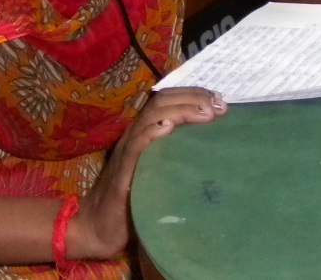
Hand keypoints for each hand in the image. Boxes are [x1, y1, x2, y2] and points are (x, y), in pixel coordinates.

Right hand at [67, 87, 227, 260]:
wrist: (100, 226)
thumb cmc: (134, 200)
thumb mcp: (160, 170)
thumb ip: (177, 154)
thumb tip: (212, 145)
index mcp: (145, 132)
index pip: (168, 100)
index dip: (194, 94)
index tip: (220, 100)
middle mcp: (136, 134)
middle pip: (163, 101)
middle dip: (194, 98)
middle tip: (220, 105)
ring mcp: (128, 150)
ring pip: (151, 117)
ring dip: (181, 110)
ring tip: (205, 113)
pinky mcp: (122, 171)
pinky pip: (136, 145)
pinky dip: (152, 132)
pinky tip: (169, 127)